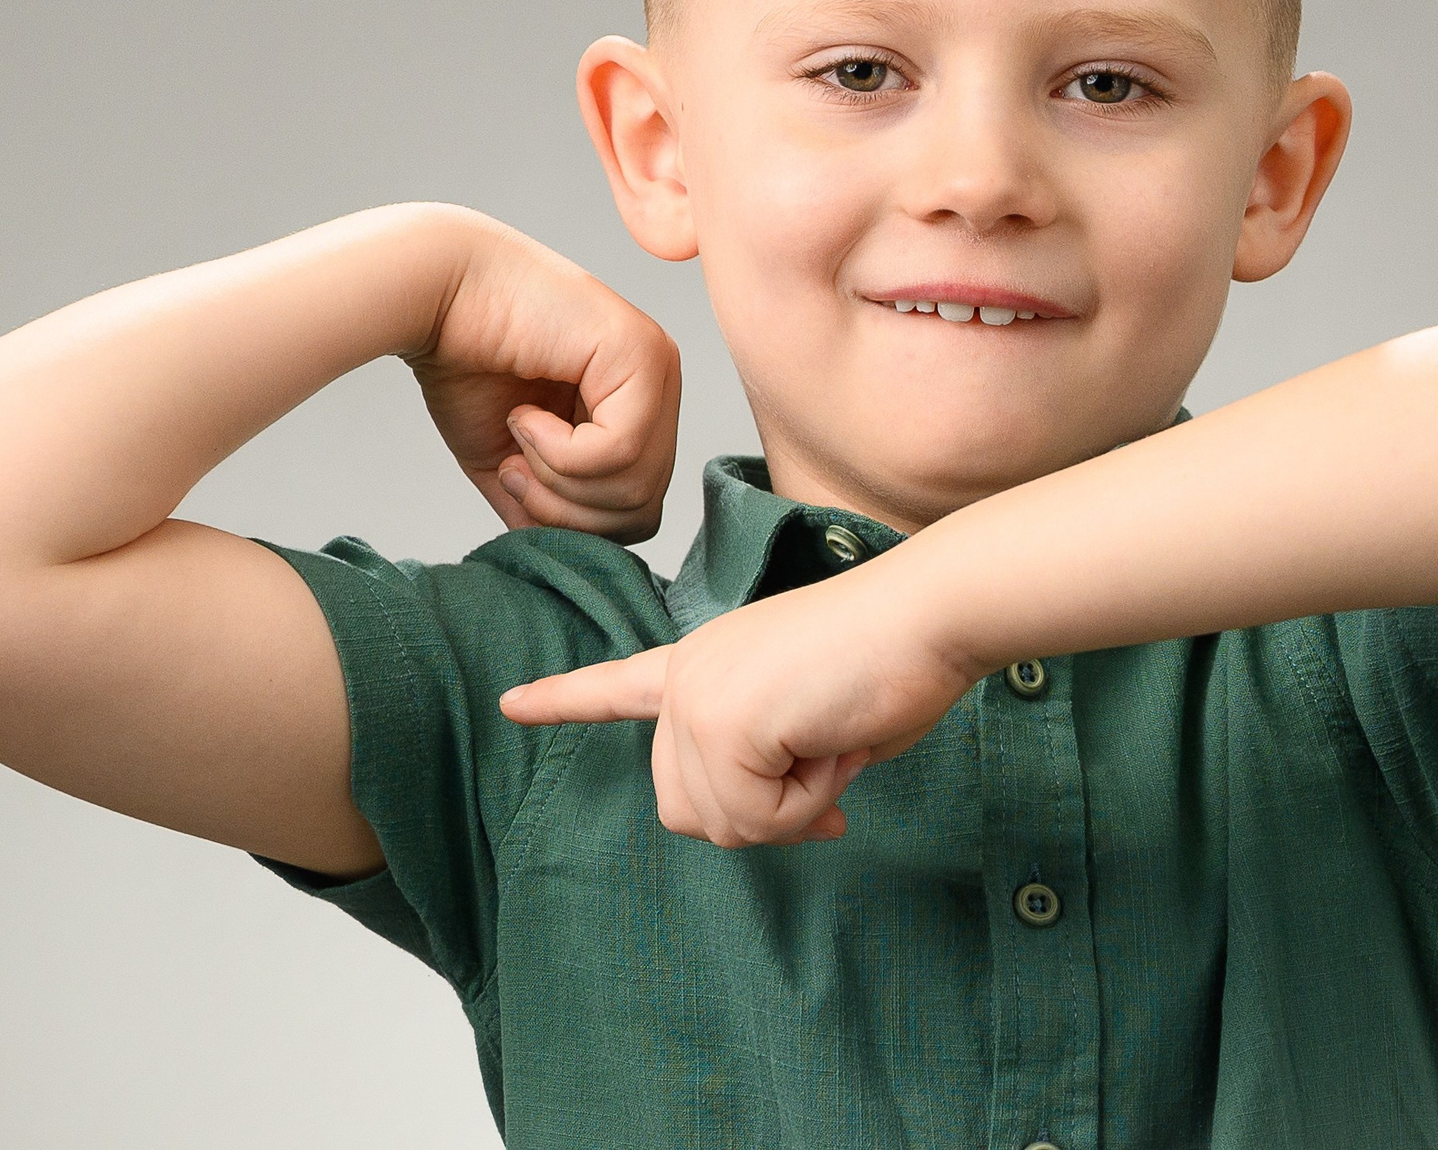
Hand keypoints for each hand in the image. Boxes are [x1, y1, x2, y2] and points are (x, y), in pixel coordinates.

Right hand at [404, 213, 679, 541]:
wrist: (434, 293)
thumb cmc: (466, 365)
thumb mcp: (513, 462)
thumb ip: (551, 509)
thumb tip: (580, 557)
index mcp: (637, 409)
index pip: (638, 509)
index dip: (573, 522)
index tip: (515, 480)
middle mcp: (660, 386)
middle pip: (644, 507)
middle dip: (566, 512)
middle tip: (514, 469)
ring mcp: (658, 367)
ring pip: (636, 487)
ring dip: (558, 481)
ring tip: (519, 435)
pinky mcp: (643, 355)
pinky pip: (618, 453)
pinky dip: (558, 453)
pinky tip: (525, 415)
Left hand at [499, 565, 978, 845]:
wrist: (926, 613)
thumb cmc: (893, 660)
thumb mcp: (814, 727)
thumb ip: (773, 763)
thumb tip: (793, 819)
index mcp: (703, 662)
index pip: (618, 686)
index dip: (564, 702)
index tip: (511, 705)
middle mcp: (685, 678)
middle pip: (687, 811)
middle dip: (766, 812)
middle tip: (826, 762)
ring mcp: (695, 699)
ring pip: (726, 824)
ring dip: (797, 806)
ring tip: (833, 738)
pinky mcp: (720, 723)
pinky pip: (760, 820)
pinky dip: (812, 803)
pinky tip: (835, 743)